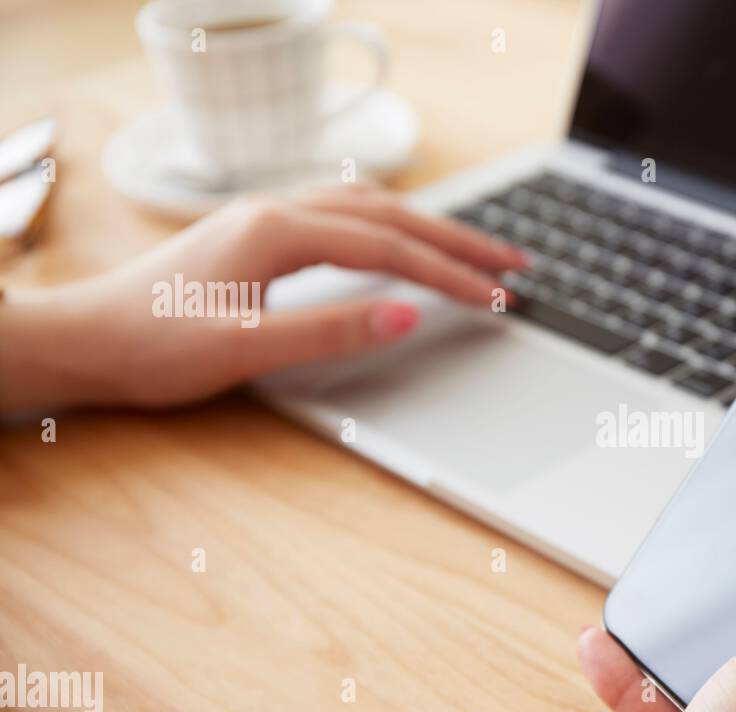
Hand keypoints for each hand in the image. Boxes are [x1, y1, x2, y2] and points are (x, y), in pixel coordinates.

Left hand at [0, 183, 526, 411]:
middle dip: (459, 238)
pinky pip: (344, 214)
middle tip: (515, 261)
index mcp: (278, 232)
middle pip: (391, 214)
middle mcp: (276, 211)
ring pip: (370, 207)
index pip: (389, 248)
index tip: (498, 295)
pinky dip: (392, 223)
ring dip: (429, 225)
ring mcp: (266, 217)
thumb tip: (407, 313)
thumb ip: (331, 330)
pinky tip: (402, 237)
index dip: (450, 272)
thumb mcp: (246, 347)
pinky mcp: (259, 234)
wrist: (86, 338)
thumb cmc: (154, 346)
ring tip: (476, 248)